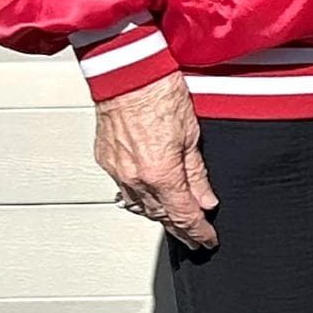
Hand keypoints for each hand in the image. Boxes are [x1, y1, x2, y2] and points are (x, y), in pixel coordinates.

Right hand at [93, 70, 218, 247]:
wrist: (128, 72)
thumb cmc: (159, 91)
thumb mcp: (191, 134)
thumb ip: (197, 172)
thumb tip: (206, 199)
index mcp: (160, 173)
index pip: (183, 214)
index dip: (198, 231)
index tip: (207, 240)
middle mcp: (135, 178)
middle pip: (160, 214)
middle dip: (179, 228)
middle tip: (193, 238)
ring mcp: (117, 170)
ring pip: (140, 206)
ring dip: (158, 216)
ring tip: (173, 223)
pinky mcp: (106, 159)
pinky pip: (124, 190)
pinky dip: (138, 199)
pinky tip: (147, 201)